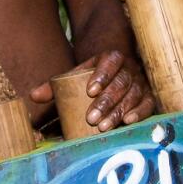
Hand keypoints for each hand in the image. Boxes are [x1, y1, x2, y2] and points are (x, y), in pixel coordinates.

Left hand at [29, 50, 154, 132]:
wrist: (117, 70)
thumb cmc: (91, 77)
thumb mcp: (75, 75)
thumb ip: (55, 85)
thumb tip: (33, 96)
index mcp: (111, 57)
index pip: (110, 61)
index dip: (102, 74)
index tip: (89, 90)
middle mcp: (129, 68)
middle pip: (120, 83)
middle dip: (106, 102)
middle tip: (92, 118)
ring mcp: (140, 82)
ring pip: (133, 95)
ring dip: (119, 111)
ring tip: (104, 126)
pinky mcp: (148, 96)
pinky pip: (148, 103)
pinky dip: (140, 112)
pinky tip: (129, 121)